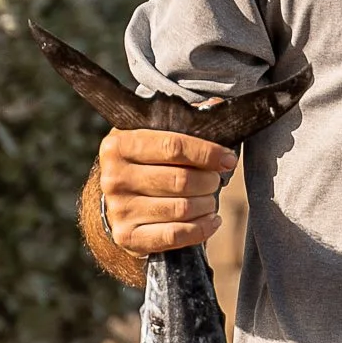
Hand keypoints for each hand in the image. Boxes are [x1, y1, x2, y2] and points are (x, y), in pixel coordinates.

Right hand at [97, 128, 236, 256]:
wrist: (119, 201)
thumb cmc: (147, 163)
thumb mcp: (155, 136)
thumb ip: (184, 123)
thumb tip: (218, 106)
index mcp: (120, 144)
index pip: (173, 146)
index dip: (208, 153)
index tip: (228, 159)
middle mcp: (114, 177)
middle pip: (180, 180)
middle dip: (209, 181)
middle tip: (215, 180)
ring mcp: (118, 209)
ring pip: (181, 208)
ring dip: (207, 204)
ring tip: (210, 199)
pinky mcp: (127, 236)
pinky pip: (175, 235)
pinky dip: (201, 228)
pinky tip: (211, 220)